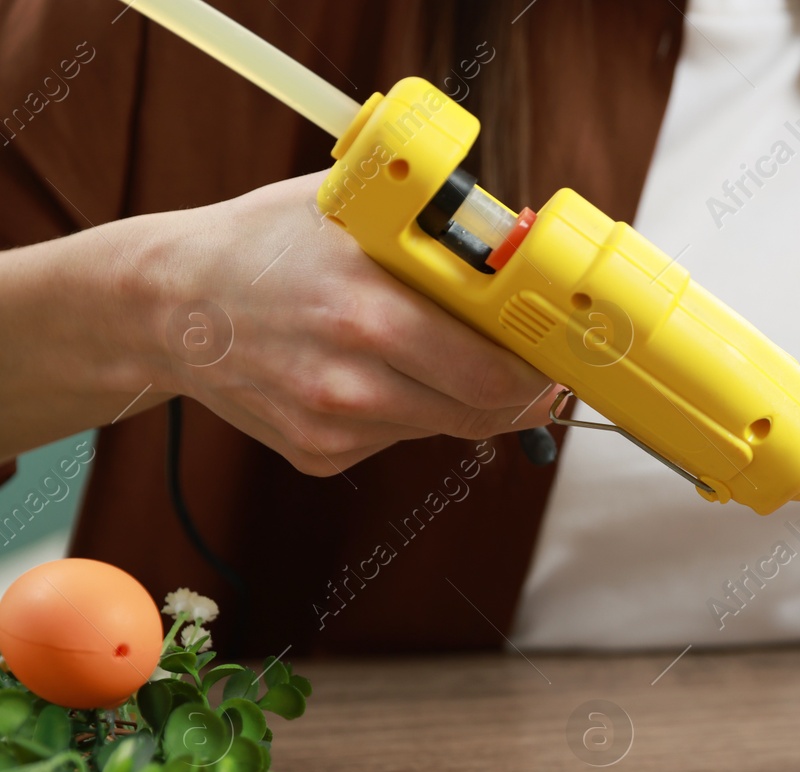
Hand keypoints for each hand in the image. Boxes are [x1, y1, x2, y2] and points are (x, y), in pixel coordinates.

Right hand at [129, 172, 552, 473]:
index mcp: (370, 315)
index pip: (495, 375)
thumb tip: (520, 243)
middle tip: (531, 371)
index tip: (556, 362)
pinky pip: (396, 438)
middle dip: (517, 394)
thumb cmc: (264, 245)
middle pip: (482, 414)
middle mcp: (351, 383)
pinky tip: (366, 371)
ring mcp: (332, 427)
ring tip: (425, 350)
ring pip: (443, 427)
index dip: (539, 375)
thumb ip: (435, 231)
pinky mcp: (317, 455)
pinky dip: (404, 410)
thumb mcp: (350, 211)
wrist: (166, 305)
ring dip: (457, 397)